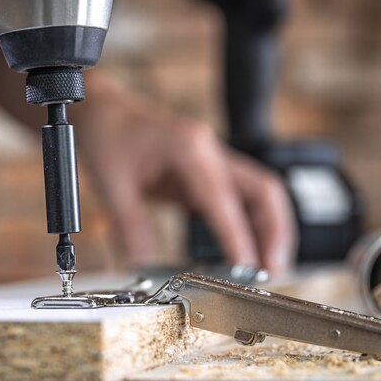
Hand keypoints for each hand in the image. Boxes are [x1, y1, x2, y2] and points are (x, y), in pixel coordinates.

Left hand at [73, 73, 296, 273]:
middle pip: (264, 191)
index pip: (224, 200)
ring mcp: (213, 159)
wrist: (105, 110)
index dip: (239, 238)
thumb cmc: (109, 136)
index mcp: (188, 150)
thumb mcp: (112, 186)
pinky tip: (243, 248)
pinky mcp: (208, 170)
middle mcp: (210, 151)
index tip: (247, 270)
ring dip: (269, 229)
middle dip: (275, 232)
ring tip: (265, 266)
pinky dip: (249, 223)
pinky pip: (240, 197)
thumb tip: (141, 268)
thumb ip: (130, 229)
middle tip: (272, 270)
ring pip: (260, 193)